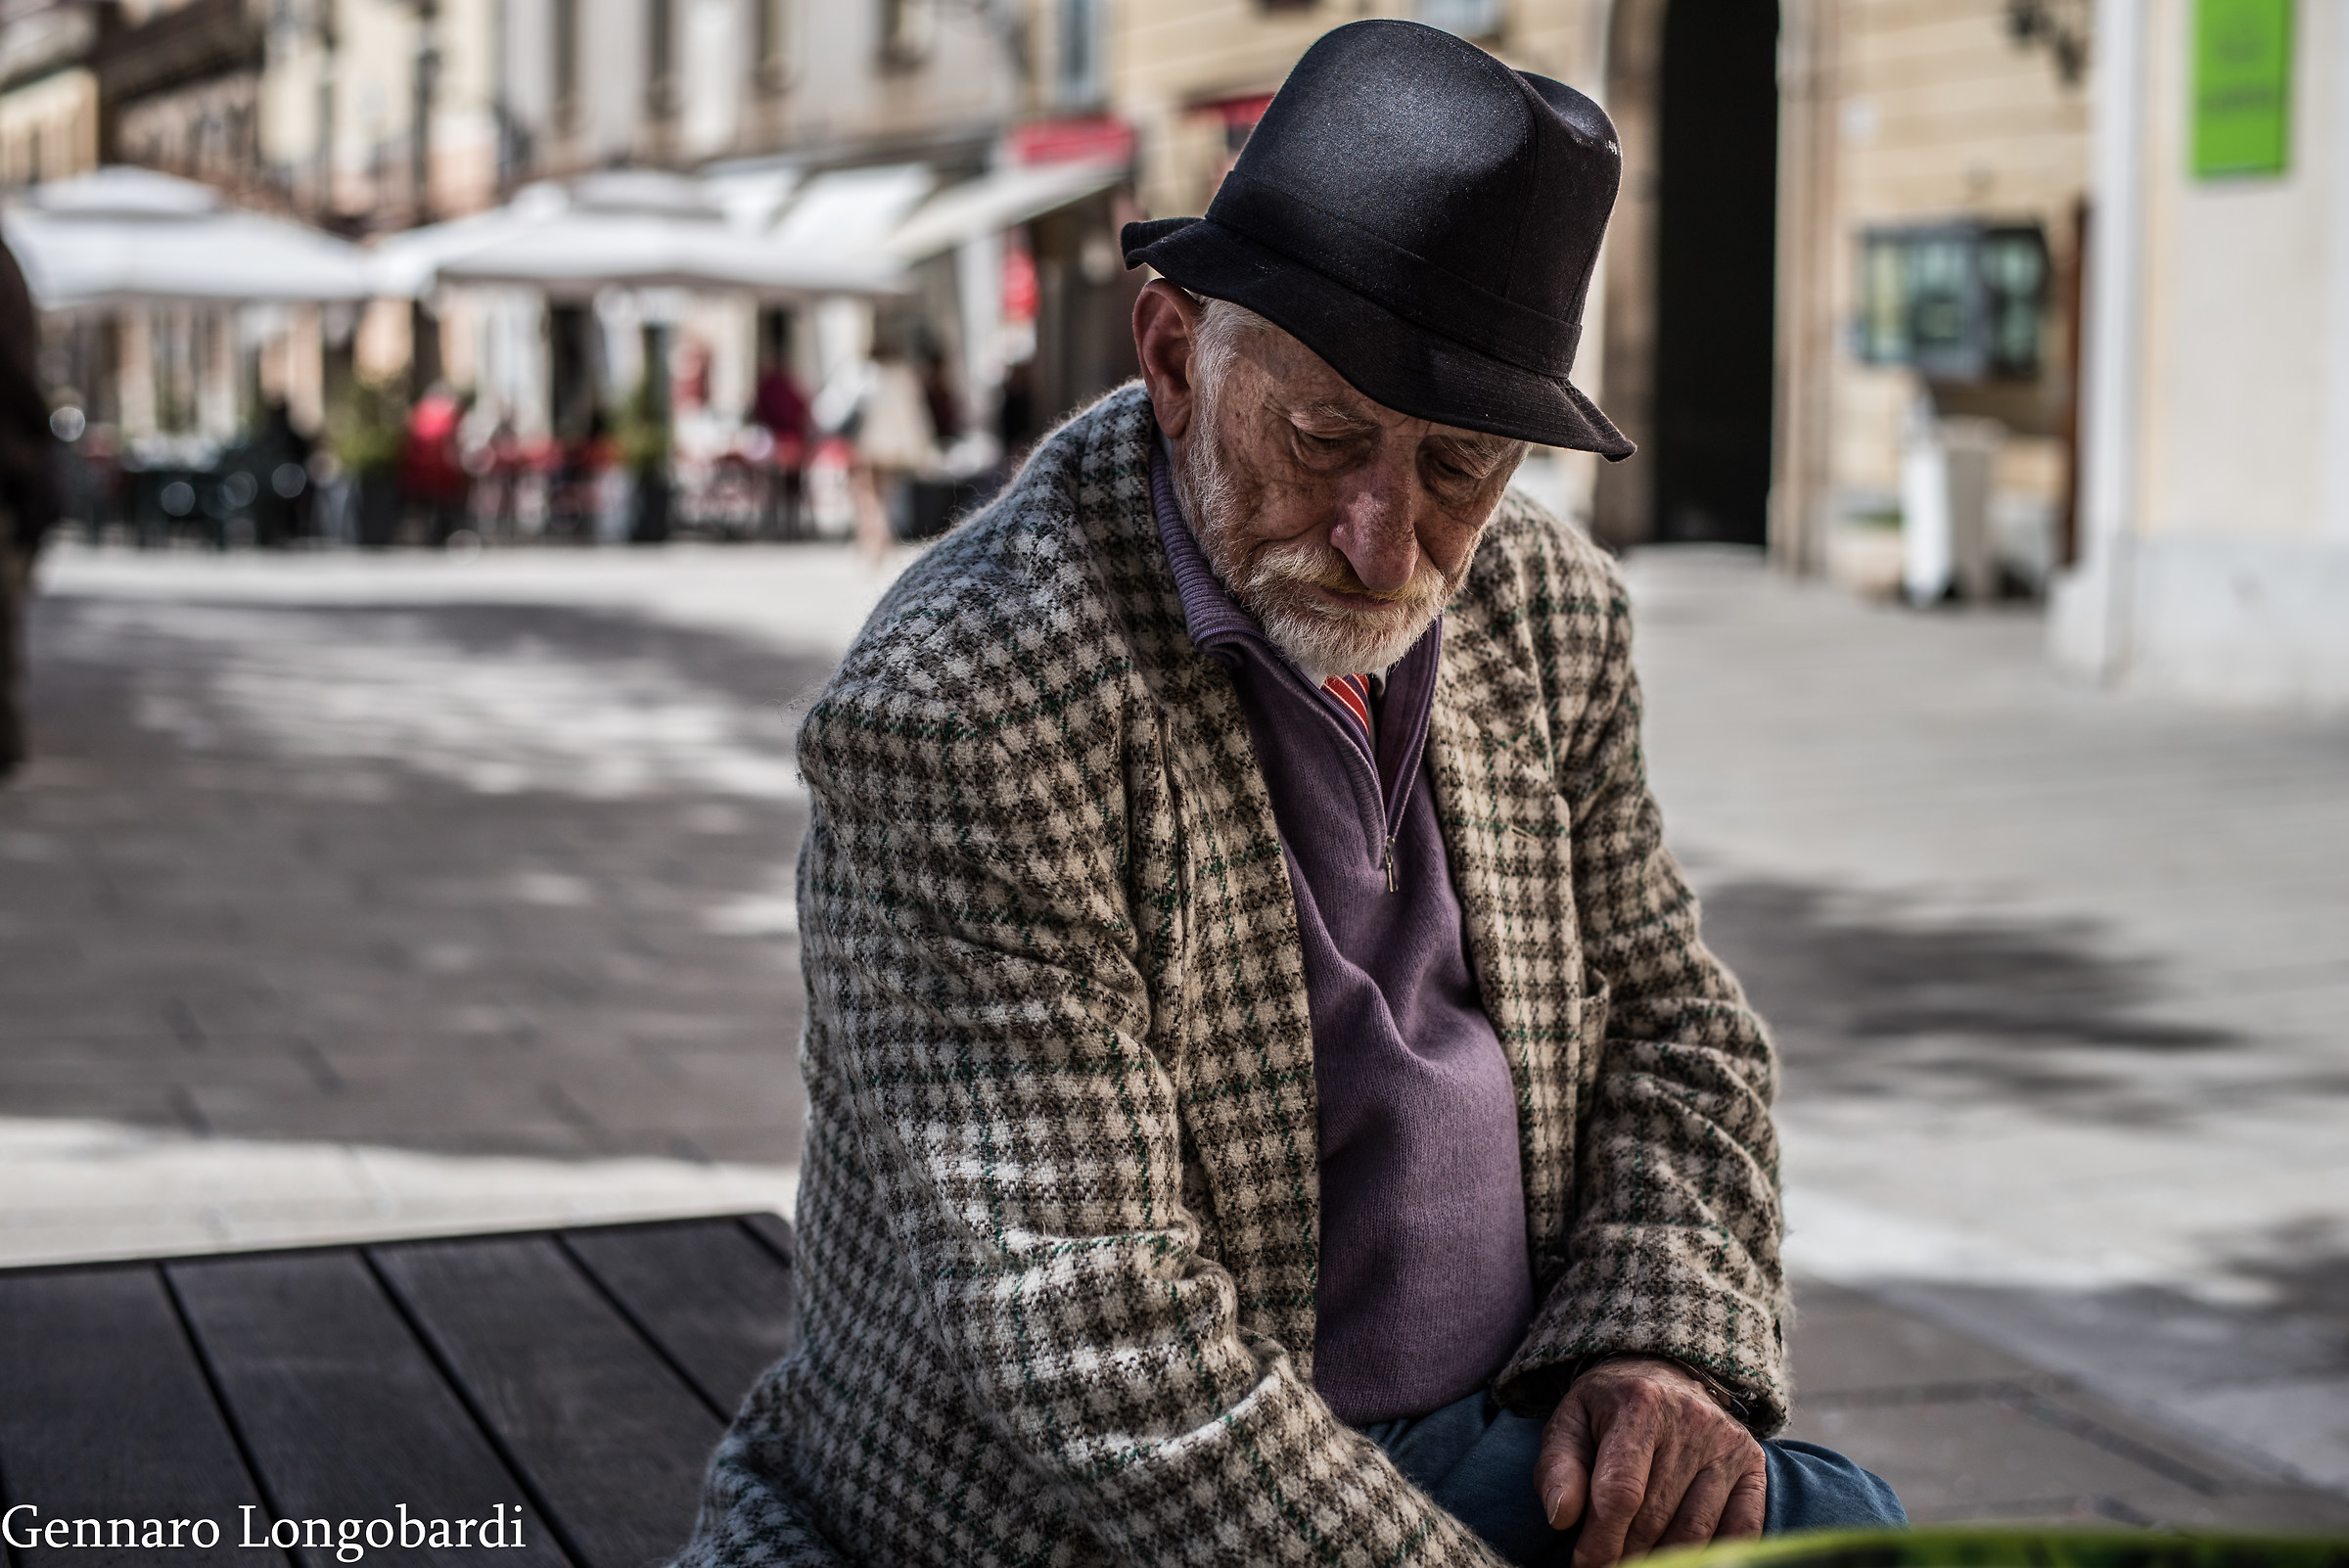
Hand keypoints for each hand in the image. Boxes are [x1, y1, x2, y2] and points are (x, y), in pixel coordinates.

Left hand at [1534, 1355, 1766, 1567]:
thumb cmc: (1610, 1406)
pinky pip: (1742, 1527)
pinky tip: (1686, 1557)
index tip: (1586, 1566)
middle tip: (1609, 1565)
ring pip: (1695, 1530)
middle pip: (1655, 1517)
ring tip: (1639, 1561)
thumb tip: (1560, 1515)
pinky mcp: (1751, 1462)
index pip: (1620, 1493)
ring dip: (1665, 1557)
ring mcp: (1726, 1443)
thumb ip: (1559, 1466)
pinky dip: (1715, 1553)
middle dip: (1627, 1553)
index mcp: (1639, 1405)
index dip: (1601, 1541)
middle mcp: (1690, 1420)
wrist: (1665, 1372)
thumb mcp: (1572, 1421)